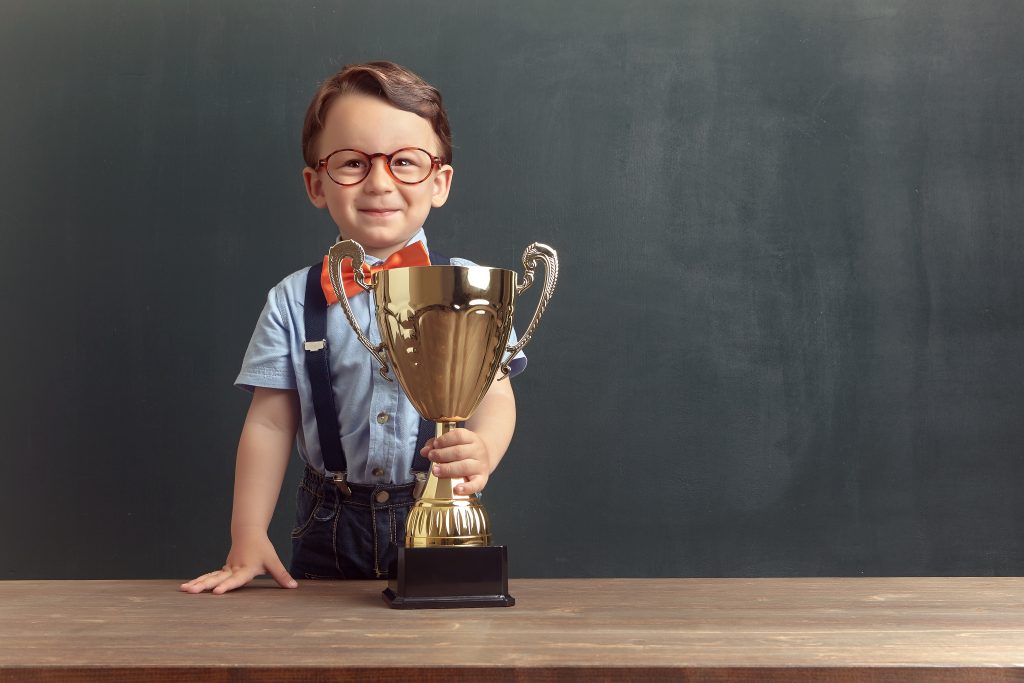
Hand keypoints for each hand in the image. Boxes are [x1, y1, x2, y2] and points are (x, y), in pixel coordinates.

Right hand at [179, 528, 296, 593]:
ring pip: (210, 576)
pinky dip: (199, 581)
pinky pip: (209, 576)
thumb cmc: (262, 548)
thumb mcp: (273, 561)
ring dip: (197, 583)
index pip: (235, 579)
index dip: (227, 586)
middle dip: (203, 586)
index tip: (217, 592)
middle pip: (217, 578)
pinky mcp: (223, 570)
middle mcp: (233, 569)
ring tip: (184, 590)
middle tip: (190, 591)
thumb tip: (294, 587)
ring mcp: (226, 569)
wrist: (249, 533)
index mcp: (245, 569)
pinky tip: (189, 588)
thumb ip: (281, 575)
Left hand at [420, 427, 493, 494]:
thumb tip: (424, 451)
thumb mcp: (454, 442)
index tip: (435, 444)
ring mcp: (480, 465)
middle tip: (431, 457)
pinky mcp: (482, 479)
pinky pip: (476, 484)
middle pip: (459, 452)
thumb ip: (437, 445)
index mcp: (471, 438)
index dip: (445, 440)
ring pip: (465, 467)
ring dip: (448, 469)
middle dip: (442, 455)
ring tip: (435, 471)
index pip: (459, 436)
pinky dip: (466, 488)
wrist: (486, 457)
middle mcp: (478, 451)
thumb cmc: (465, 450)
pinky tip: (456, 489)